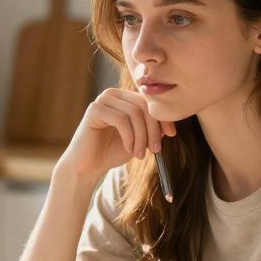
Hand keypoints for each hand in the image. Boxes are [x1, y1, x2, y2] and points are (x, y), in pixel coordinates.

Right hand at [56, 87, 176, 181]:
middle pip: (143, 106)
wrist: (89, 166)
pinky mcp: (94, 109)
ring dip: (141, 137)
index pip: (150, 102)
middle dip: (153, 130)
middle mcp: (114, 94)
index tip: (172, 135)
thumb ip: (152, 128)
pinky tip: (129, 149)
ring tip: (140, 154)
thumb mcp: (139, 139)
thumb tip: (169, 123)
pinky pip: (120, 119)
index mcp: (125, 98)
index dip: (162, 117)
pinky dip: (129, 136)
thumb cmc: (112, 152)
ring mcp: (103, 100)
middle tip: (155, 150)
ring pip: (134, 113)